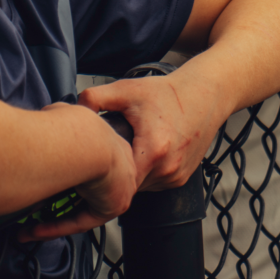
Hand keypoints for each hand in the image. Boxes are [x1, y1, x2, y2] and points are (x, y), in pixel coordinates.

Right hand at [19, 107, 136, 240]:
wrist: (84, 143)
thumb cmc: (73, 127)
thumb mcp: (62, 115)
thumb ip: (58, 119)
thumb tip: (47, 117)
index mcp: (112, 144)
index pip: (92, 163)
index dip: (67, 173)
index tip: (48, 179)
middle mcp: (120, 167)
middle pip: (88, 190)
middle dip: (60, 200)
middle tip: (35, 206)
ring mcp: (120, 187)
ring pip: (83, 208)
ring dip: (53, 218)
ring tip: (28, 225)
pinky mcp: (114, 206)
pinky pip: (81, 221)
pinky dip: (56, 227)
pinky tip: (34, 230)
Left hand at [79, 74, 216, 192]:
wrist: (206, 94)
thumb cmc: (169, 93)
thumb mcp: (128, 90)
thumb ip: (95, 97)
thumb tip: (72, 108)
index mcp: (153, 150)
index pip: (117, 183)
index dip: (100, 179)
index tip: (88, 172)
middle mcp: (167, 168)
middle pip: (127, 188)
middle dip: (112, 178)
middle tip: (100, 162)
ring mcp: (176, 176)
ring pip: (140, 188)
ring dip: (129, 177)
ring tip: (121, 157)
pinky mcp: (182, 178)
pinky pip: (154, 184)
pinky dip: (144, 174)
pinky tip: (140, 156)